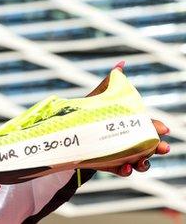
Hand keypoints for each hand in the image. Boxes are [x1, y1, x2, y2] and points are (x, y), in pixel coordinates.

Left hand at [87, 61, 170, 176]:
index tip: (164, 129)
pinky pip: (120, 171)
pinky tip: (124, 168)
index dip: (157, 128)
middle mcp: (129, 141)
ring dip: (144, 163)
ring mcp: (121, 154)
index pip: (148, 127)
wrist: (71, 133)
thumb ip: (111, 83)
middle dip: (158, 148)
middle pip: (150, 147)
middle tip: (163, 148)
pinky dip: (124, 171)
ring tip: (142, 162)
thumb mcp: (99, 97)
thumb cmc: (90, 113)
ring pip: (140, 162)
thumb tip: (121, 65)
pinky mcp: (109, 165)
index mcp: (130, 126)